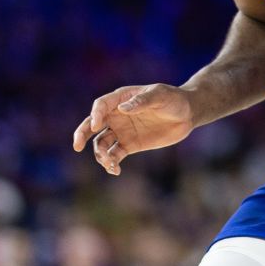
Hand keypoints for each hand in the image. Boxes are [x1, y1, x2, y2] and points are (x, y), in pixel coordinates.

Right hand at [72, 84, 194, 175]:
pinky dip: (111, 163)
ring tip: (110, 162)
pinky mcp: (130, 145)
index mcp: (121, 99)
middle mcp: (117, 115)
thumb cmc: (173, 99)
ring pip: (101, 143)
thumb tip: (122, 110)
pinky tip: (115, 170)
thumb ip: (142, 101)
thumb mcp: (160, 96)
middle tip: (77, 146)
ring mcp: (122, 131)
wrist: (187, 114)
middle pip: (92, 125)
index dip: (96, 115)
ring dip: (101, 154)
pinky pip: (115, 155)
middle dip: (82, 134)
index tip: (97, 126)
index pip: (101, 106)